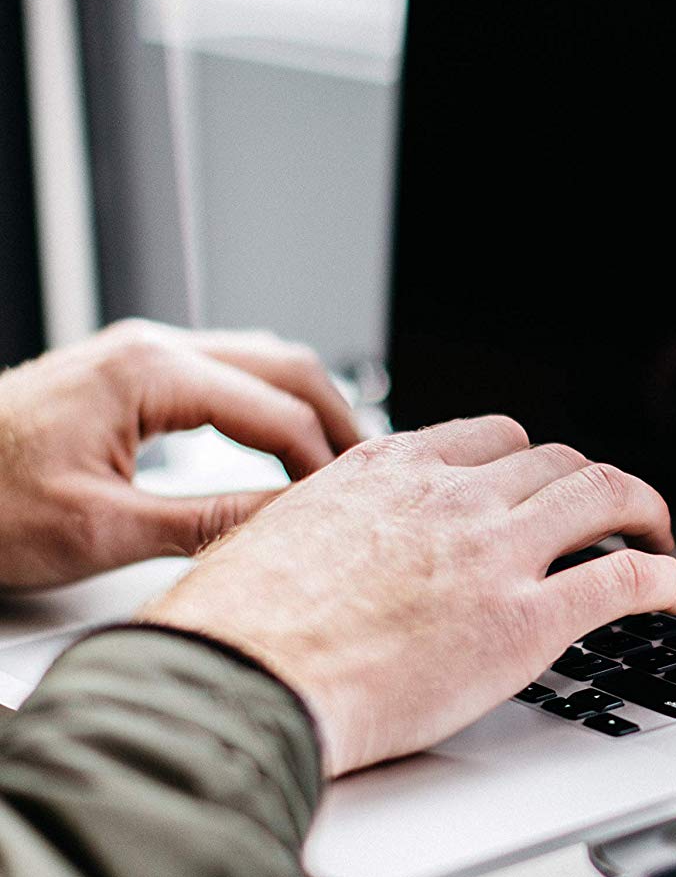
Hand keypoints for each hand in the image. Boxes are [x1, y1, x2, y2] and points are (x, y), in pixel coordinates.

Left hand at [0, 320, 361, 588]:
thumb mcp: (103, 529)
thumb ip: (211, 520)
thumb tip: (293, 522)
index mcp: (149, 373)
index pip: (277, 414)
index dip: (325, 465)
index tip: (350, 511)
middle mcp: (151, 346)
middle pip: (286, 367)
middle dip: (338, 422)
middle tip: (372, 479)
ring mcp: (140, 352)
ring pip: (261, 360)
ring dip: (308, 407)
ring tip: (339, 463)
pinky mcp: (130, 370)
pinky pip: (228, 370)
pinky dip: (271, 403)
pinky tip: (283, 443)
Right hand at [142, 418, 675, 776]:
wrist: (239, 682)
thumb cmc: (237, 628)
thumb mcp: (275, 537)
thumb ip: (332, 523)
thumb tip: (336, 543)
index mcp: (389, 469)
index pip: (490, 438)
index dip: (530, 463)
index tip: (541, 483)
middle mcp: (451, 496)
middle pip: (557, 462)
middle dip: (593, 482)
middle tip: (611, 512)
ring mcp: (494, 553)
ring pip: (603, 497)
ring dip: (644, 511)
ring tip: (659, 536)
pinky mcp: (526, 620)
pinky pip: (623, 578)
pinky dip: (663, 578)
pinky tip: (674, 592)